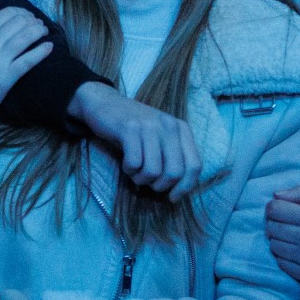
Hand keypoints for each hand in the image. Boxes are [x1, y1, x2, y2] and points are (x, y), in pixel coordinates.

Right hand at [0, 0, 52, 149]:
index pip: (5, 14)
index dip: (20, 11)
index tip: (26, 15)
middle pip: (18, 23)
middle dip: (32, 19)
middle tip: (37, 23)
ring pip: (26, 37)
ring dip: (39, 30)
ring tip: (44, 31)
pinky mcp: (7, 78)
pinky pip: (29, 60)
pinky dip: (42, 51)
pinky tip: (49, 46)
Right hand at [68, 82, 201, 199]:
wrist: (104, 102)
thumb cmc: (133, 127)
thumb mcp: (159, 136)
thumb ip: (172, 156)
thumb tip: (178, 190)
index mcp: (181, 129)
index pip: (194, 165)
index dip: (185, 186)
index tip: (172, 197)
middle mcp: (169, 126)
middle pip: (175, 172)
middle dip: (159, 185)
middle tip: (147, 181)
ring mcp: (149, 126)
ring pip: (154, 171)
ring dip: (141, 178)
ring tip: (134, 171)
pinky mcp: (129, 129)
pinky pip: (134, 163)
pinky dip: (128, 169)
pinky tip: (125, 162)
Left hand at [267, 186, 299, 289]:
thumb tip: (275, 196)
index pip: (274, 209)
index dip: (275, 207)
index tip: (283, 209)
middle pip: (271, 227)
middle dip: (276, 223)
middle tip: (289, 224)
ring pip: (273, 245)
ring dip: (280, 240)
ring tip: (295, 237)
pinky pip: (280, 262)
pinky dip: (285, 256)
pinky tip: (298, 251)